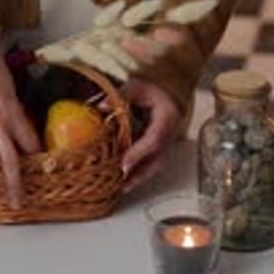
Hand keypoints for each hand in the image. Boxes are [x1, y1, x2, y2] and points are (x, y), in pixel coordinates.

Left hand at [120, 77, 182, 192]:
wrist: (170, 91)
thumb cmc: (155, 88)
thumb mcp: (138, 86)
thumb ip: (122, 95)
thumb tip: (102, 106)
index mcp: (167, 118)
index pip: (154, 140)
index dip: (139, 154)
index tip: (124, 165)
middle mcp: (171, 134)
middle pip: (158, 160)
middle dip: (140, 175)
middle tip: (122, 186)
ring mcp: (168, 142)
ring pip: (157, 165)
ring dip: (140, 177)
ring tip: (122, 188)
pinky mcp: (162, 146)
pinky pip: (153, 162)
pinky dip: (140, 171)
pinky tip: (127, 177)